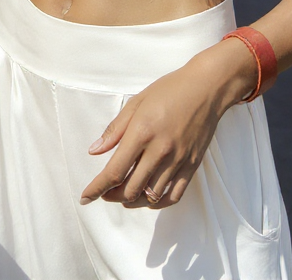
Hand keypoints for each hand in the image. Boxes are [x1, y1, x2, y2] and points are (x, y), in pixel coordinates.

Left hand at [80, 61, 229, 209]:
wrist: (205, 89)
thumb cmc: (169, 90)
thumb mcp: (136, 102)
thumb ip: (114, 130)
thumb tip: (94, 151)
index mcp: (142, 132)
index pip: (115, 171)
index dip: (97, 188)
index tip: (85, 197)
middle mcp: (160, 150)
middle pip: (131, 188)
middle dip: (112, 196)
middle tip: (103, 193)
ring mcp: (178, 160)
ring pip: (150, 196)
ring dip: (132, 201)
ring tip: (122, 196)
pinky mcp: (192, 166)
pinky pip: (173, 196)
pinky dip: (157, 202)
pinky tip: (147, 198)